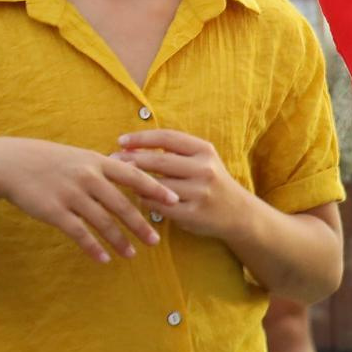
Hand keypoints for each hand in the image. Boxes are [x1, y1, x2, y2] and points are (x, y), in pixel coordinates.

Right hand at [0, 136, 175, 264]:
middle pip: (122, 205)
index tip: (174, 201)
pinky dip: (93, 248)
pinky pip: (79, 233)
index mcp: (96, 162)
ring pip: (103, 222)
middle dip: (140, 225)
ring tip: (131, 254)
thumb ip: (103, 168)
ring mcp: (70, 194)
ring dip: (119, 241)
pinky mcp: (54, 211)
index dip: (155, 189)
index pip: (133, 176)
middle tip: (156, 241)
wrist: (8, 163)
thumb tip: (132, 173)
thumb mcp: (78, 156)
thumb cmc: (47, 160)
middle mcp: (86, 178)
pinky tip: (104, 259)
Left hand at [116, 129, 253, 244]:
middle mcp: (205, 169)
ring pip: (156, 184)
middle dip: (131, 159)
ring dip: (135, 182)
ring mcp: (200, 193)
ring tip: (122, 180)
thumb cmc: (211, 182)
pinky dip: (145, 201)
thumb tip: (128, 148)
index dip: (141, 138)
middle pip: (159, 160)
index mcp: (205, 151)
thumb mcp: (201, 160)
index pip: (167, 138)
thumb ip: (173, 152)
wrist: (239, 213)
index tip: (120, 141)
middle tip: (112, 160)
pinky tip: (139, 197)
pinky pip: (159, 206)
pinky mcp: (193, 214)